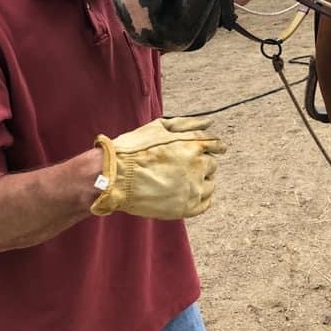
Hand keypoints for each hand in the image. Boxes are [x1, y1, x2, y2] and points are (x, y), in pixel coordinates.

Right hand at [90, 116, 225, 219]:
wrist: (114, 177)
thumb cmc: (134, 149)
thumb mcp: (160, 127)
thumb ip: (188, 124)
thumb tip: (210, 121)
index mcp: (193, 145)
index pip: (216, 145)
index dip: (213, 146)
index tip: (212, 149)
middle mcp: (197, 167)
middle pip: (212, 165)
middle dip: (202, 163)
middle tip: (184, 164)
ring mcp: (192, 190)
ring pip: (210, 184)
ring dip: (201, 180)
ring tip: (183, 179)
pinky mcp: (185, 209)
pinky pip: (205, 203)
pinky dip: (201, 198)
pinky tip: (190, 193)